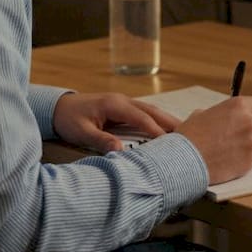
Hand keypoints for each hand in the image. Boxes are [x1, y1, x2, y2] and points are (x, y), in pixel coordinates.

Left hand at [53, 92, 180, 153]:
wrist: (58, 107)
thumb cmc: (69, 119)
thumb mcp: (82, 132)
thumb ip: (101, 140)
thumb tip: (120, 151)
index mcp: (115, 104)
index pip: (142, 118)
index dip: (158, 131)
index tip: (172, 143)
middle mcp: (123, 101)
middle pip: (153, 111)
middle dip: (172, 124)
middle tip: (192, 136)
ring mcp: (124, 103)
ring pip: (152, 111)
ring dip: (168, 122)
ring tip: (186, 135)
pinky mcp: (124, 109)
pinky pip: (146, 115)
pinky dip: (158, 122)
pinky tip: (168, 132)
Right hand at [176, 95, 251, 183]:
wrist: (184, 159)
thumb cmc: (189, 137)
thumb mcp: (202, 114)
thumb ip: (222, 114)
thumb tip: (226, 117)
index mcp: (237, 106)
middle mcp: (248, 121)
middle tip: (242, 138)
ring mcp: (251, 142)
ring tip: (237, 150)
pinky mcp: (250, 161)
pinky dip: (247, 161)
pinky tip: (232, 160)